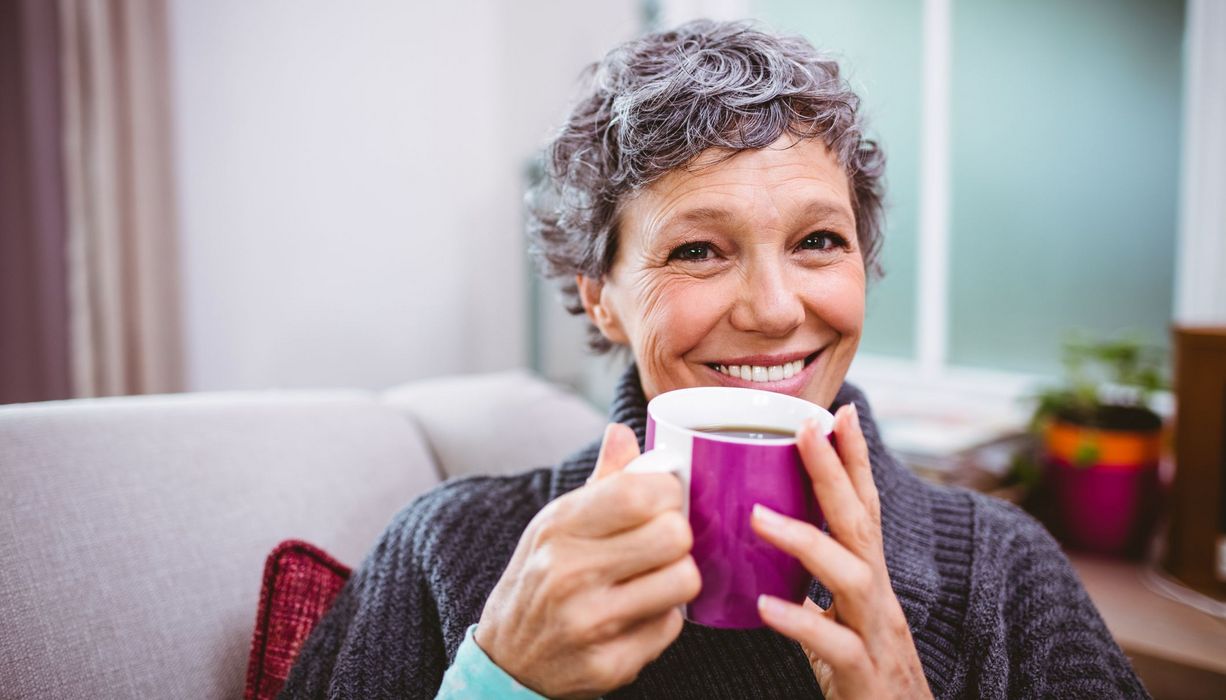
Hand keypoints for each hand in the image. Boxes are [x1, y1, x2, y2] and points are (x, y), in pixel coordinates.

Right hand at [475, 424, 700, 698]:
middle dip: (677, 537)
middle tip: (660, 544)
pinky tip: (635, 614)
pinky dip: (662, 619)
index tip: (663, 501)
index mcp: (559, 526)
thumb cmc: (540, 578)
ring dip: (676, 578)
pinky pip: (672, 627)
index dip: (669, 492)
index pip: (641, 492)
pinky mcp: (609, 664)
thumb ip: (601, 481)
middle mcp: (570, 572)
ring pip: (684, 580)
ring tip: (652, 578)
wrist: (507, 660)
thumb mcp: (556, 524)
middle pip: (675, 535)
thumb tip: (622, 432)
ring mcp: (589, 622)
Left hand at [750, 404, 931, 698]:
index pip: (863, 509)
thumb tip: (765, 551)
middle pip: (860, 523)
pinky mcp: (866, 675)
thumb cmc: (864, 677)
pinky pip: (836, 645)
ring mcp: (876, 635)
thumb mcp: (839, 622)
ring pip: (853, 577)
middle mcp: (878, 598)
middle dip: (835, 471)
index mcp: (868, 581)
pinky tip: (767, 607)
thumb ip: (810, 589)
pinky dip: (803, 623)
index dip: (854, 460)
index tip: (839, 411)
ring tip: (759, 517)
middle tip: (807, 426)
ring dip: (807, 540)